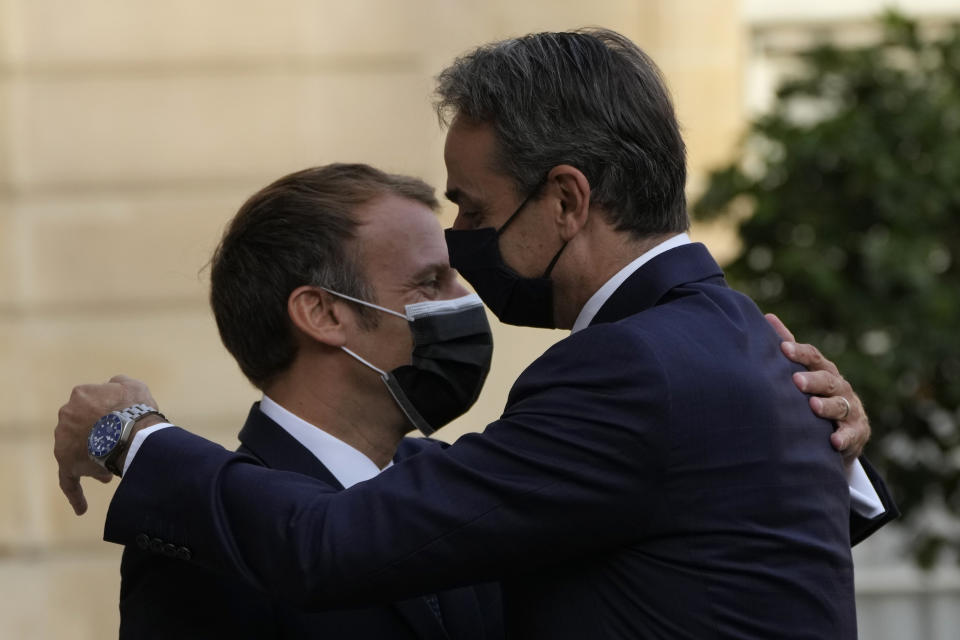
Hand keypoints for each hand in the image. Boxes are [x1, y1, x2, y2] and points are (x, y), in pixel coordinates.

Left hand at [54, 375, 158, 515]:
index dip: (108, 414)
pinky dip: (75, 494)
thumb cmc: (136, 408)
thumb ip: (118, 385)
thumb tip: (112, 387)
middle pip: (82, 427)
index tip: (120, 421)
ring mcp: (64, 441)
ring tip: (112, 471)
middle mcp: (66, 416)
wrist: (132, 432)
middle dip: (98, 436)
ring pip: (79, 451)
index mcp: (81, 395)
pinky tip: (81, 509)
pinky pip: (68, 481)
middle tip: (116, 445)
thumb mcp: (133, 385)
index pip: (91, 404)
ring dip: (94, 458)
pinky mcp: (67, 464)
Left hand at [765, 314, 869, 463]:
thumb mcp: (803, 371)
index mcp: (824, 370)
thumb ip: (789, 348)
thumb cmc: (814, 394)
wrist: (841, 432)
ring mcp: (851, 409)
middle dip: (813, 380)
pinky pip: (852, 434)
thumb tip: (767, 317)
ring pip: (841, 405)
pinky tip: (834, 441)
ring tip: (814, 407)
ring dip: (828, 406)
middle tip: (796, 381)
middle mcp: (839, 387)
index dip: (800, 353)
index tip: (783, 349)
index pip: (814, 358)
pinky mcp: (857, 433)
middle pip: (827, 380)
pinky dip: (844, 438)